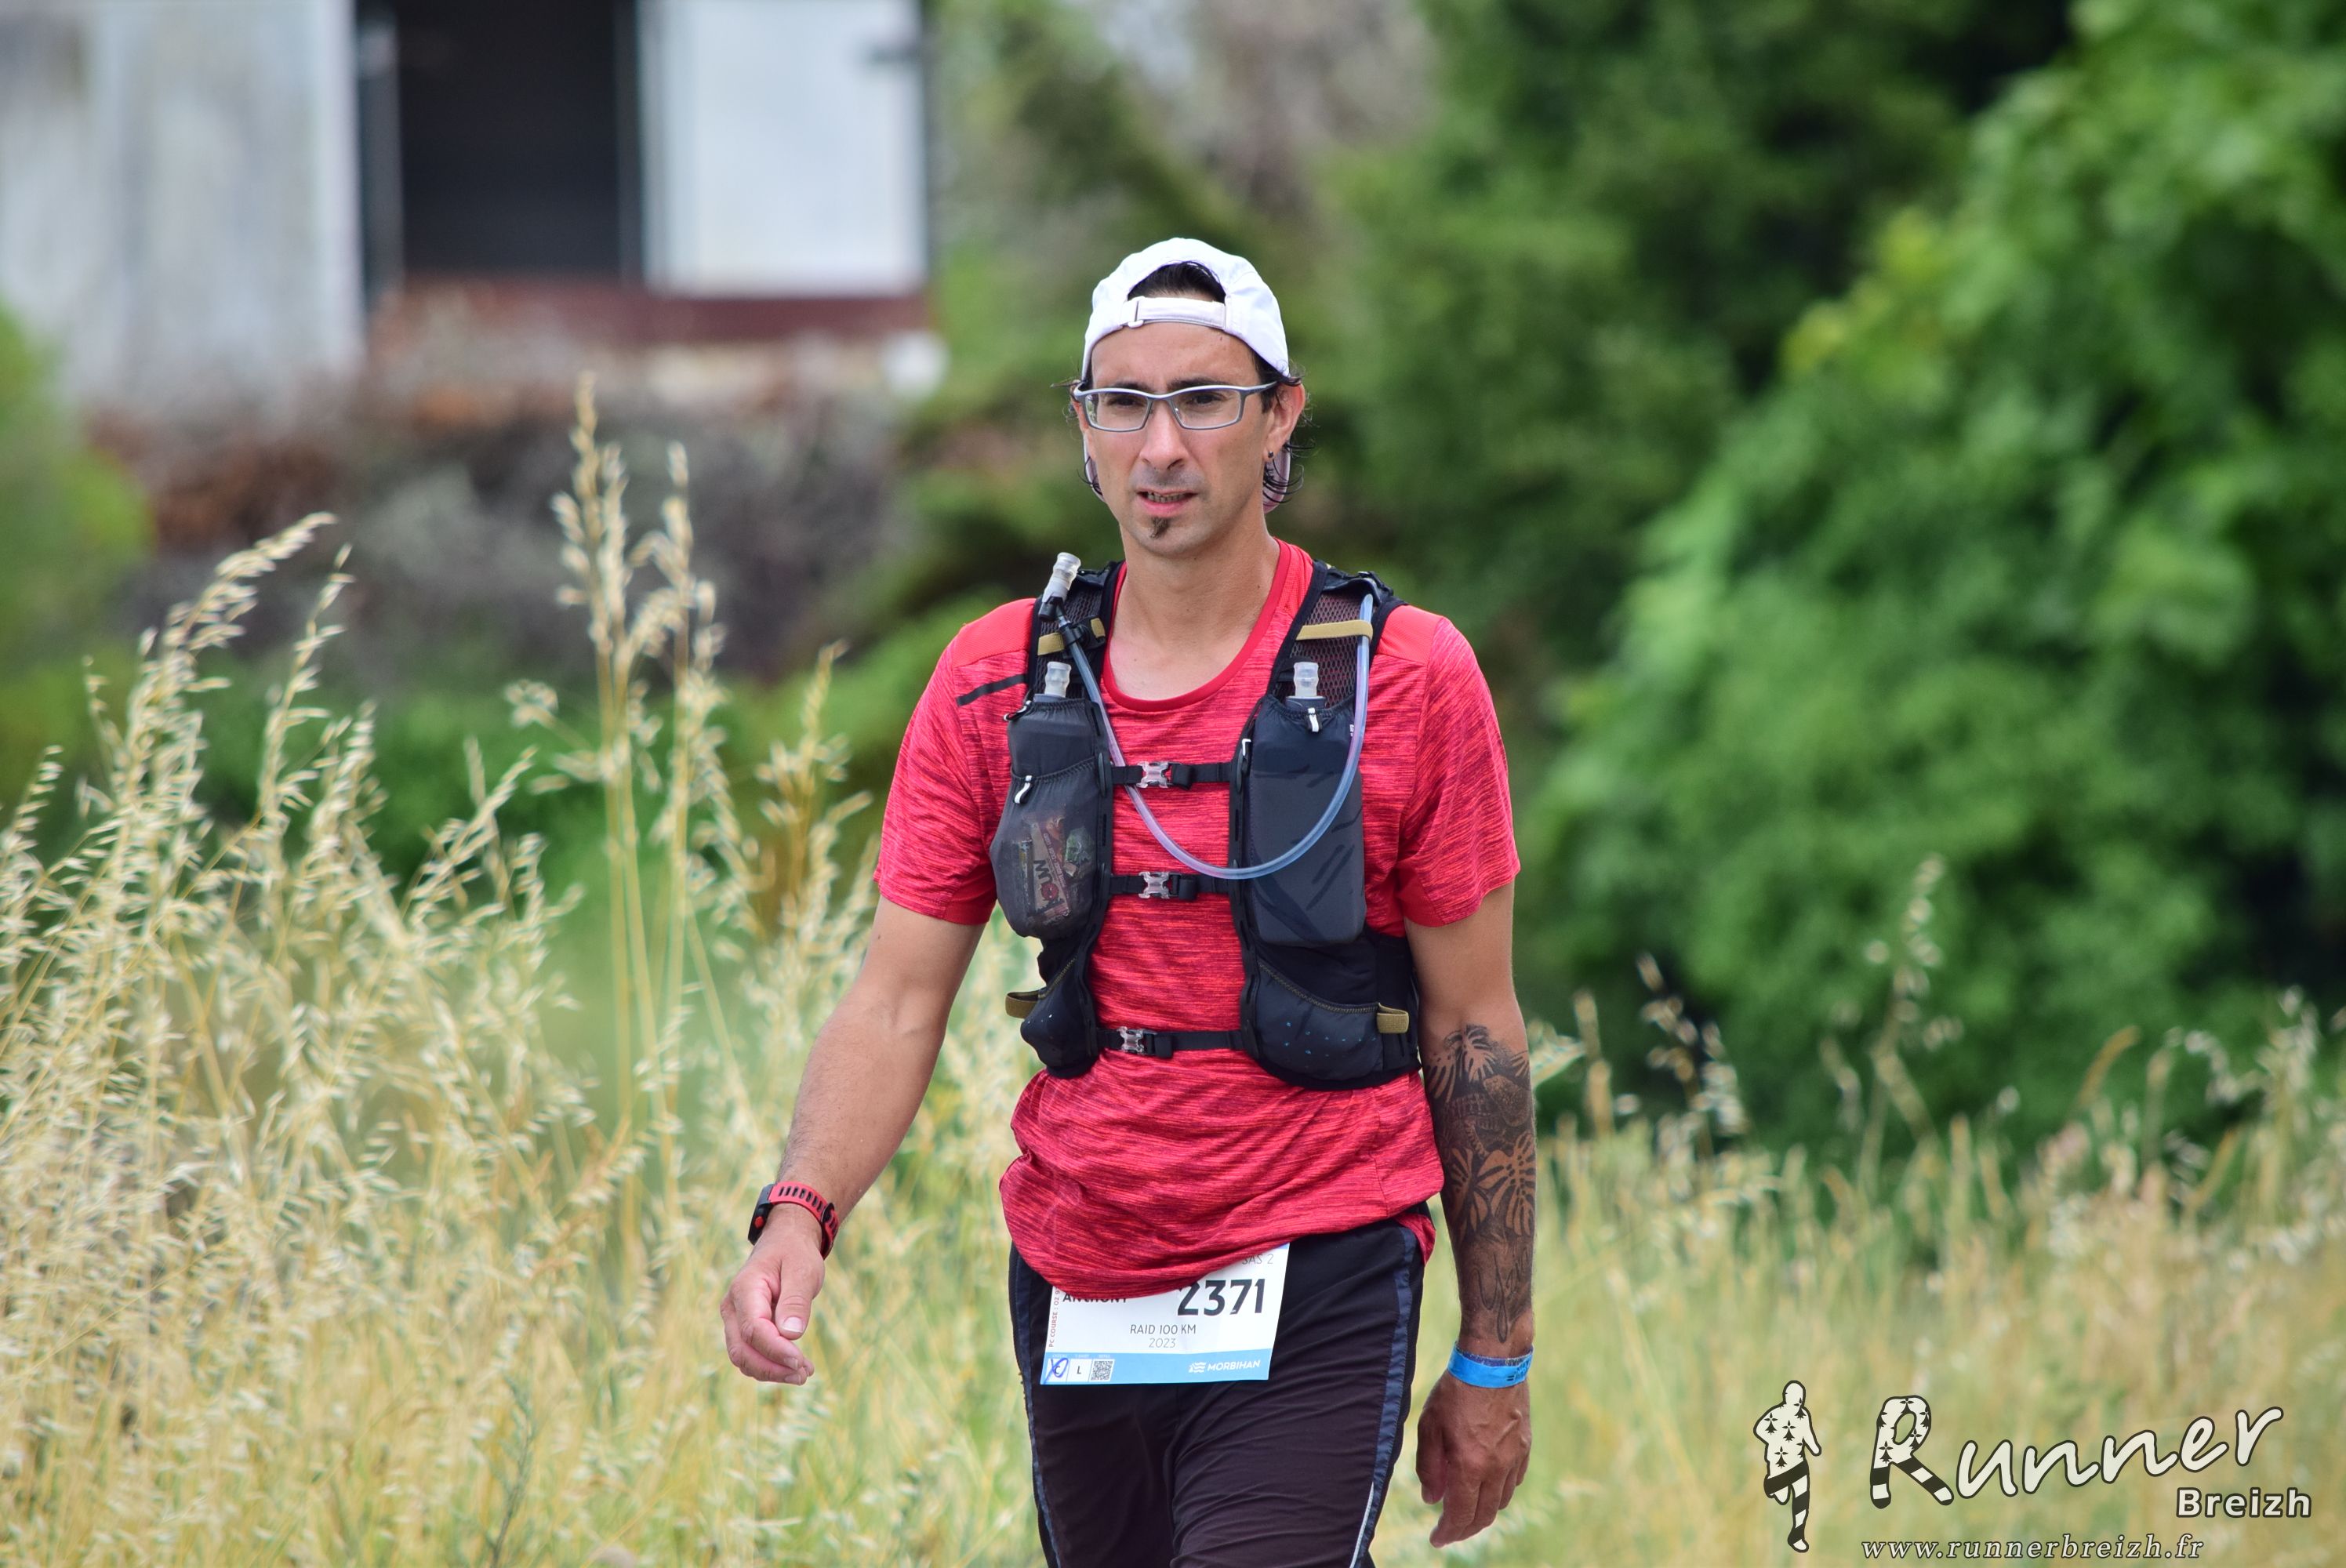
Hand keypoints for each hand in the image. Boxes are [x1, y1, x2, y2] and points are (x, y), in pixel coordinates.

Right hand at [719, 1207, 825, 1384]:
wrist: (784, 1243)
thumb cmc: (794, 1254)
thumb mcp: (802, 1270)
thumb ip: (795, 1301)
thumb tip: (791, 1336)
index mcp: (745, 1288)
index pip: (754, 1329)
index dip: (776, 1350)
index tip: (801, 1363)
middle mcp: (733, 1307)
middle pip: (742, 1351)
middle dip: (772, 1368)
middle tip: (805, 1374)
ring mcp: (734, 1319)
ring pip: (743, 1358)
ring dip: (771, 1371)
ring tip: (804, 1373)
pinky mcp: (743, 1328)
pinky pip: (750, 1354)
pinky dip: (770, 1365)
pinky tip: (796, 1367)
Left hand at [1415, 1372, 1530, 1546]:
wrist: (1493, 1362)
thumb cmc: (1455, 1391)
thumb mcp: (1429, 1426)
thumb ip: (1429, 1467)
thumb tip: (1432, 1498)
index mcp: (1470, 1465)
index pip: (1461, 1515)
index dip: (1448, 1532)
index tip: (1437, 1538)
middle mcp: (1496, 1468)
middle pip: (1484, 1515)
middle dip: (1465, 1528)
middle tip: (1450, 1530)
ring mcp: (1514, 1458)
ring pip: (1501, 1501)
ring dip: (1483, 1510)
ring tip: (1467, 1507)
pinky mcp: (1525, 1446)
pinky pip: (1514, 1481)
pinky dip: (1500, 1491)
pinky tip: (1488, 1484)